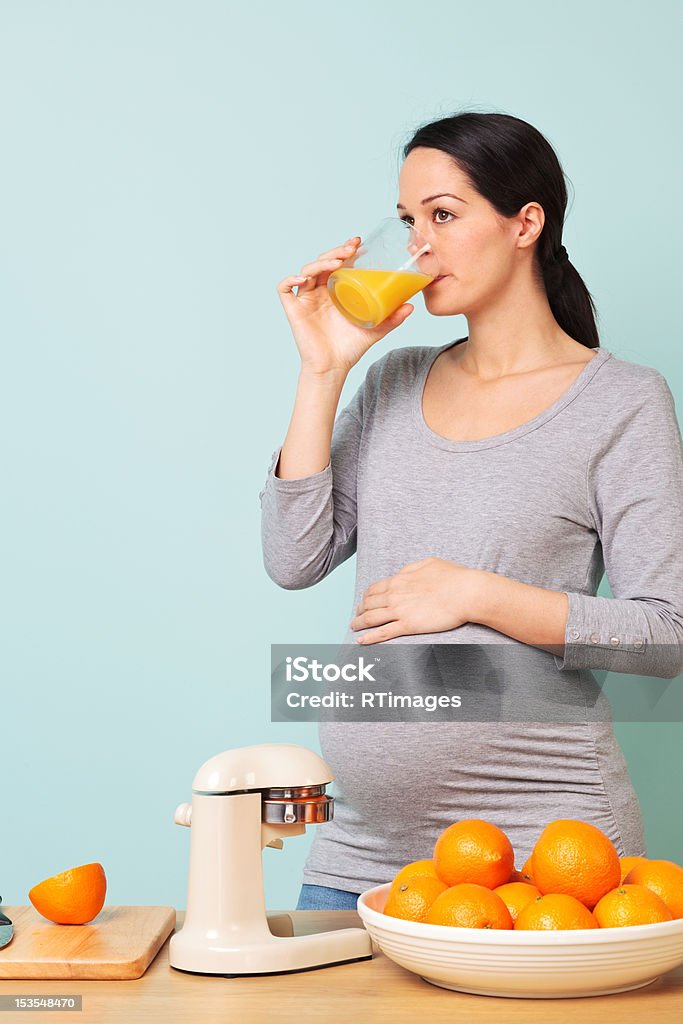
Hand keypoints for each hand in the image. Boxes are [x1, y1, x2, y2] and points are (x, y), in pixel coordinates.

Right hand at [276, 236, 413, 375]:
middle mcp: (319, 291)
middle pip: (322, 262)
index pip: (338, 262)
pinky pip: (284, 288)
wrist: (334, 368)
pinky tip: (303, 279)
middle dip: (335, 251)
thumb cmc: (351, 348)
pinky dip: (290, 279)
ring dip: (320, 262)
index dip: (344, 249)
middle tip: (351, 249)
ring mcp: (306, 299)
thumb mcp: (376, 329)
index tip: (358, 243)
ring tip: (336, 263)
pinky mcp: (293, 309)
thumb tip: (411, 305)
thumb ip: (393, 318)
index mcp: (336, 291)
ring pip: (307, 270)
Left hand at [350, 557, 486, 643]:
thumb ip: (412, 568)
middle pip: (369, 603)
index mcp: (400, 579)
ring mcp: (400, 611)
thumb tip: (403, 572)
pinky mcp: (408, 625)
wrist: (466, 592)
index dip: (366, 596)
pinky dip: (369, 637)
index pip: (374, 588)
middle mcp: (395, 594)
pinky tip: (361, 641)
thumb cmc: (453, 577)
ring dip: (359, 623)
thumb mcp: (429, 563)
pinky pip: (383, 632)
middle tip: (357, 615)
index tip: (364, 601)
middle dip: (360, 610)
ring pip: (371, 618)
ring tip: (354, 627)